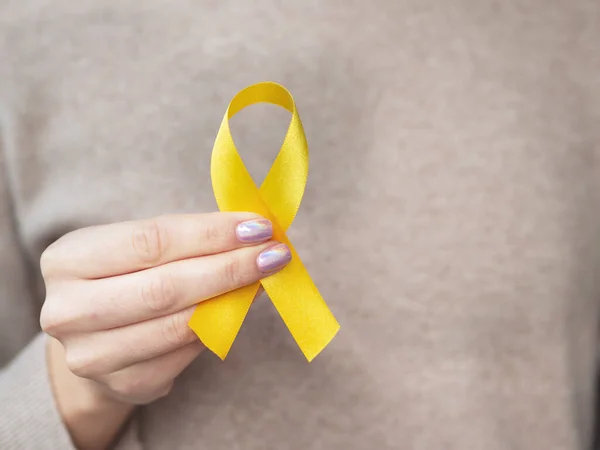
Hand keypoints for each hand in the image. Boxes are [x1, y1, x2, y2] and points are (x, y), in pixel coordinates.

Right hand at [40, 212, 289, 447]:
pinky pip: (186, 353)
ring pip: (180, 325)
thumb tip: (254, 235)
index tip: (258, 227)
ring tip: (265, 278)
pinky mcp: (124, 384)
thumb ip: (187, 241)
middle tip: (274, 254)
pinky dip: (219, 328)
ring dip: (234, 299)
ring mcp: (92, 355)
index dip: (211, 233)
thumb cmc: (125, 277)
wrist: (94, 334)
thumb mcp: (139, 249)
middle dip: (230, 268)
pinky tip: (237, 308)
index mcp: (67, 260)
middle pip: (165, 287)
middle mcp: (68, 311)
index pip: (151, 240)